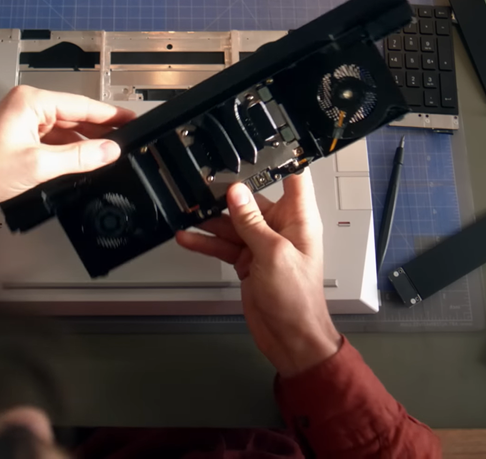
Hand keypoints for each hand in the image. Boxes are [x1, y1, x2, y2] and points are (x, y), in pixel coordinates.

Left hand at [0, 86, 135, 219]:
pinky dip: (66, 150)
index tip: (131, 120)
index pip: (81, 104)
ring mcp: (20, 123)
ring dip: (82, 143)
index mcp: (30, 101)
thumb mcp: (38, 165)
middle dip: (98, 130)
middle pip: (73, 115)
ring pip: (63, 129)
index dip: (109, 115)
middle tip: (125, 141)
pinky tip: (80, 161)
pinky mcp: (17, 139)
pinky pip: (50, 140)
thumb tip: (107, 151)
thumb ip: (78, 157)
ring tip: (106, 155)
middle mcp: (25, 107)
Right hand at [176, 169, 340, 376]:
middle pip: (251, 200)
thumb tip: (237, 193)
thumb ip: (252, 222)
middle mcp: (281, 229)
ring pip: (232, 223)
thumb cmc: (297, 300)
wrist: (290, 337)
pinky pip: (223, 245)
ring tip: (186, 212)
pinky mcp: (247, 261)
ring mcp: (263, 245)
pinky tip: (188, 237)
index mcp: (298, 220)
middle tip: (201, 187)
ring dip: (210, 220)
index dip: (279, 160)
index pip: (293, 179)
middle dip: (227, 195)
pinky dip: (206, 242)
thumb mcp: (273, 254)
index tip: (257, 147)